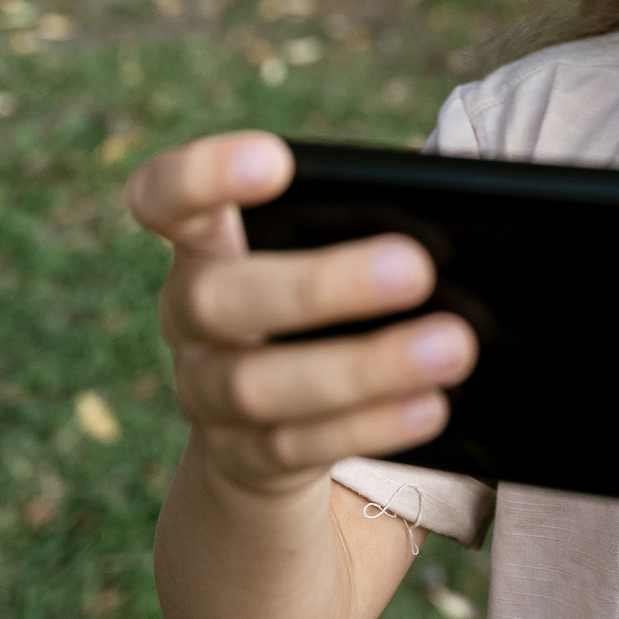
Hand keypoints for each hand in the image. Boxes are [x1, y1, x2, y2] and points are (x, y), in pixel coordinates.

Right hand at [125, 133, 477, 500]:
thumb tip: (451, 217)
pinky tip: (431, 404)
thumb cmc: (312, 303)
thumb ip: (361, 227)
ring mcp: (206, 390)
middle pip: (220, 299)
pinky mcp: (242, 456)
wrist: (260, 428)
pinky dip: (371, 424)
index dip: (202, 176)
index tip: (276, 161)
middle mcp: (188, 314)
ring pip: (261, 386)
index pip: (164, 196)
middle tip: (416, 268)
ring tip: (453, 346)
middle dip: (319, 286)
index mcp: (204, 242)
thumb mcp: (319, 252)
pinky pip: (300, 445)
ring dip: (364, 367)